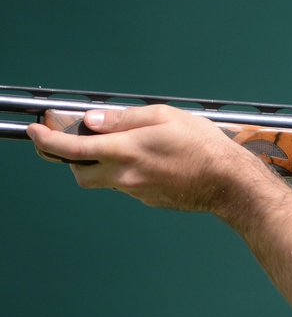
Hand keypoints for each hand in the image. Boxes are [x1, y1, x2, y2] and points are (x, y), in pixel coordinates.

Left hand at [26, 104, 256, 211]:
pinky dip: (130, 172)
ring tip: (133, 147)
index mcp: (124, 151)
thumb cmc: (204, 147)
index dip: (46, 140)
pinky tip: (156, 162)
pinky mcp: (151, 200)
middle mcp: (125, 176)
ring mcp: (137, 192)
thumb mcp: (164, 116)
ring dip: (105, 165)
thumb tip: (93, 120)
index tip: (36, 131)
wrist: (230, 183)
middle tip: (80, 142)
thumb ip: (124, 118)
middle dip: (72, 160)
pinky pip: (129, 186)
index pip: (70, 149)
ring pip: (106, 180)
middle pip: (79, 174)